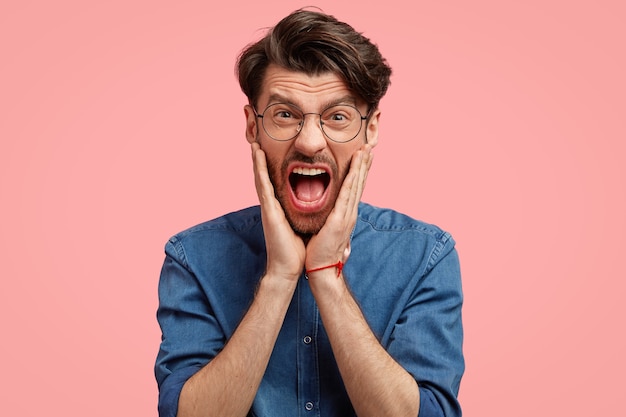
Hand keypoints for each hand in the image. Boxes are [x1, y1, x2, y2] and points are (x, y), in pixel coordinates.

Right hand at [251, 142, 305, 281]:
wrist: (288, 267)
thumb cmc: (297, 250)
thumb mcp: (303, 226)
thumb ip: (305, 214)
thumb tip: (316, 208)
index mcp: (280, 208)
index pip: (276, 183)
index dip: (272, 167)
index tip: (271, 152)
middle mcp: (272, 205)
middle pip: (265, 177)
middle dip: (261, 160)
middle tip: (258, 142)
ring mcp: (268, 207)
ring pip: (261, 177)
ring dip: (257, 160)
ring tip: (255, 143)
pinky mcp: (269, 210)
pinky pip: (263, 185)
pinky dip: (259, 169)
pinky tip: (257, 156)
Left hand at [305, 145, 372, 274]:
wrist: (320, 269)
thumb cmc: (319, 251)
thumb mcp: (324, 230)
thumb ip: (327, 219)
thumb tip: (327, 214)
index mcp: (345, 215)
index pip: (354, 188)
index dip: (359, 172)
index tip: (363, 157)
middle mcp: (350, 213)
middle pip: (359, 184)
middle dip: (364, 165)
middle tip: (368, 147)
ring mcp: (347, 216)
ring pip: (356, 186)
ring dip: (361, 167)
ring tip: (365, 151)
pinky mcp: (340, 220)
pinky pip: (347, 195)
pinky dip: (352, 180)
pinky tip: (355, 169)